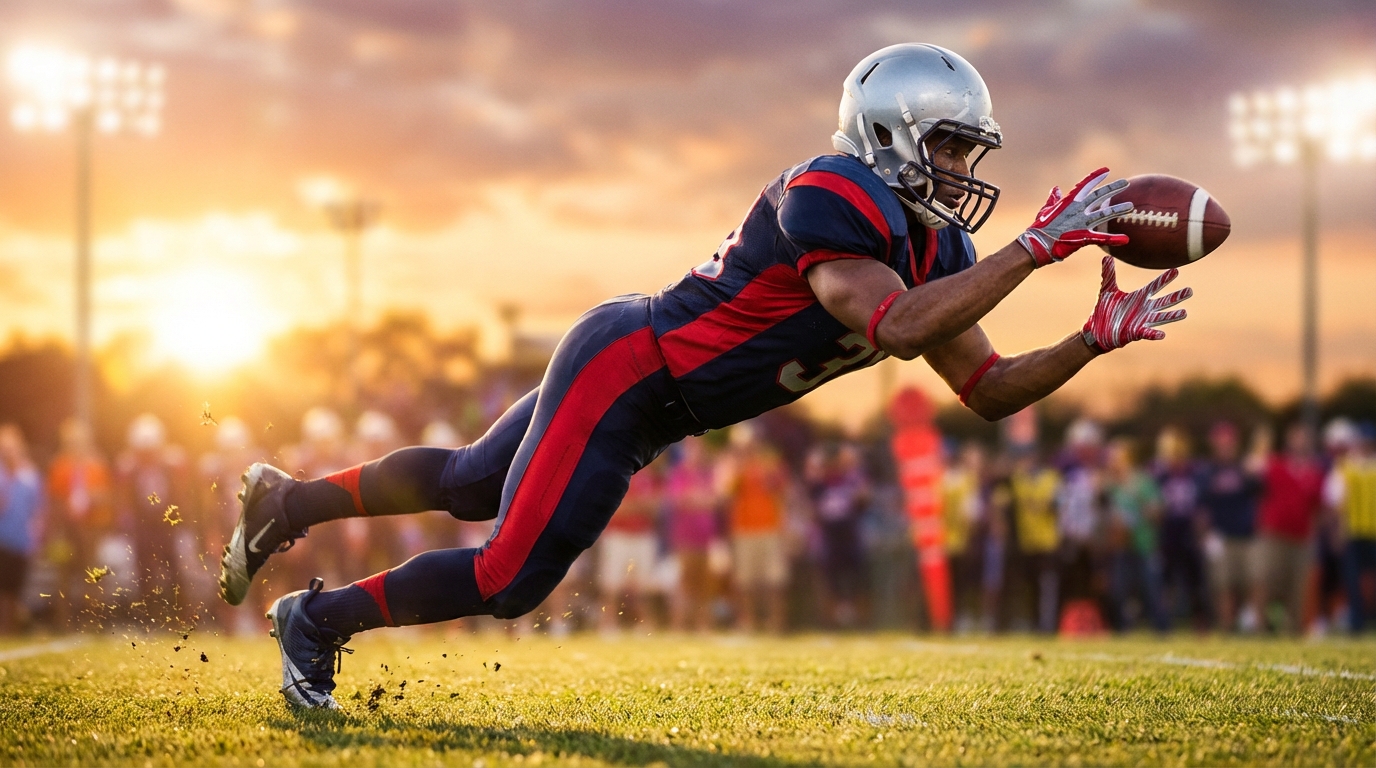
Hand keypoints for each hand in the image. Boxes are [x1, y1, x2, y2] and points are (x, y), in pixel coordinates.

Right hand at [1017, 167, 1133, 266]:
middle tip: (1126, 182)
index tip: (1106, 170)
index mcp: (1068, 202)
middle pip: (1099, 196)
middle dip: (1113, 188)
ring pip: (1104, 214)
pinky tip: (1126, 239)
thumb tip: (1055, 189)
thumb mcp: (1046, 210)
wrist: (1036, 244)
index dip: (1096, 177)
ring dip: (1118, 210)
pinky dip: (1114, 239)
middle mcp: (1077, 209)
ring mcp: (1081, 223)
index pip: (1084, 185)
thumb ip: (1053, 200)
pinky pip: (1102, 237)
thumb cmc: (1039, 228)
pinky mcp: (1083, 237)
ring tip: (1131, 207)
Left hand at [1082, 255, 1191, 352]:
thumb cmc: (1104, 310)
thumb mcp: (1107, 290)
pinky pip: (1147, 333)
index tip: (1176, 270)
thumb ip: (1109, 274)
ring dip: (1172, 316)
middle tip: (1190, 291)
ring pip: (1160, 317)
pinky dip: (1154, 334)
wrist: (1096, 330)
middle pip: (1164, 301)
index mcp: (1139, 297)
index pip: (1155, 286)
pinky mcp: (1135, 333)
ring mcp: (1141, 321)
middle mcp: (1144, 309)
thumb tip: (1106, 257)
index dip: (1164, 279)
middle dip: (1176, 297)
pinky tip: (1162, 334)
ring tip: (1184, 313)